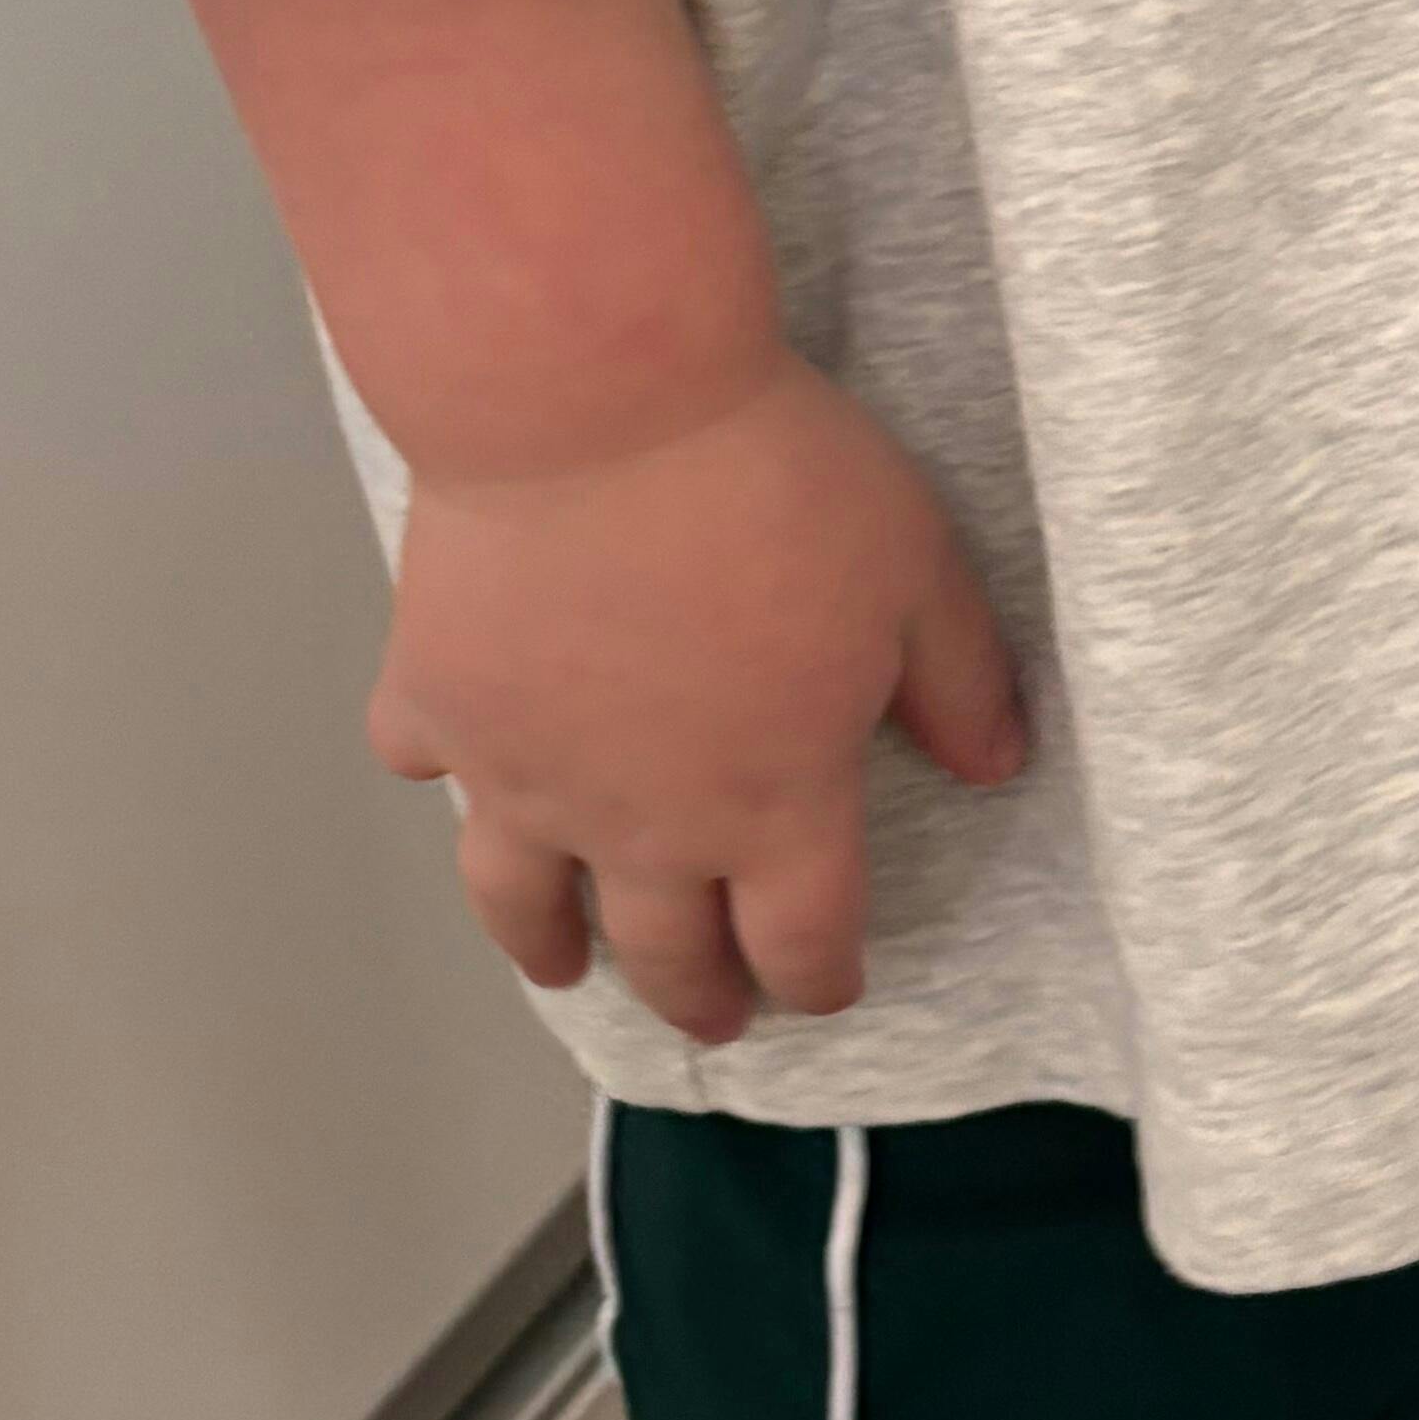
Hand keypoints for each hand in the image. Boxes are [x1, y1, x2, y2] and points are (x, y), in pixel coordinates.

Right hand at [365, 350, 1028, 1046]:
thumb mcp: (917, 573)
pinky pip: (424, 767)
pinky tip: (451, 765)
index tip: (822, 987)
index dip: (819, 979)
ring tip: (560, 962)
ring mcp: (524, 775)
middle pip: (670, 954)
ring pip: (525, 902)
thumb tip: (994, 765)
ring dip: (548, 945)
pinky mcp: (436, 703)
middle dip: (700, 997)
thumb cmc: (768, 481)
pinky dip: (438, 775)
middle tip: (712, 1015)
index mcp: (776, 807)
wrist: (593, 404)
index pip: (804, 942)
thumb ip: (959, 683)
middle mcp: (644, 824)